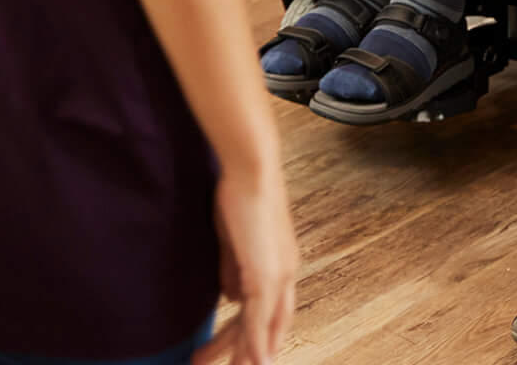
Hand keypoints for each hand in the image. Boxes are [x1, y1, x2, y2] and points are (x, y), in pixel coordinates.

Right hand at [195, 165, 296, 364]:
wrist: (250, 171)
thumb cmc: (241, 197)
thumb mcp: (235, 243)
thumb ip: (234, 272)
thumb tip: (231, 298)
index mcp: (281, 263)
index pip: (274, 310)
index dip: (262, 334)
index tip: (246, 355)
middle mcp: (286, 272)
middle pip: (272, 324)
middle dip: (252, 351)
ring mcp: (279, 274)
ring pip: (265, 326)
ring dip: (247, 353)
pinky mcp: (266, 273)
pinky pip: (258, 316)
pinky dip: (254, 341)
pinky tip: (251, 362)